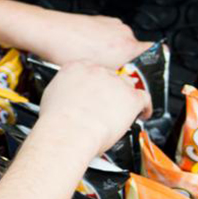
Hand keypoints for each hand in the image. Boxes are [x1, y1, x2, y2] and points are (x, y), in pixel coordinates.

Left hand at [34, 11, 150, 69]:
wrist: (47, 33)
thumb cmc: (65, 52)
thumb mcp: (95, 75)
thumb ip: (115, 79)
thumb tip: (125, 90)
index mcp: (127, 46)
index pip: (157, 53)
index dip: (154, 68)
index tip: (150, 77)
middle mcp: (122, 32)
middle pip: (134, 54)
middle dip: (124, 67)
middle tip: (110, 78)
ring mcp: (110, 24)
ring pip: (118, 46)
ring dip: (110, 57)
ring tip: (92, 65)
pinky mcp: (99, 21)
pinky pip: (106, 38)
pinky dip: (99, 47)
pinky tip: (84, 54)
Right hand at [37, 60, 151, 156]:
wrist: (68, 131)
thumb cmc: (57, 120)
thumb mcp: (51, 95)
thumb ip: (64, 90)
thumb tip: (66, 97)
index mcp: (77, 67)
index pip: (91, 69)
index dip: (95, 82)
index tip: (94, 91)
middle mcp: (98, 71)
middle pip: (110, 76)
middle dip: (110, 89)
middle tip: (106, 104)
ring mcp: (116, 83)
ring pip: (128, 85)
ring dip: (126, 96)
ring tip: (124, 109)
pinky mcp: (131, 97)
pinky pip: (144, 98)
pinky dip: (145, 107)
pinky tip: (143, 113)